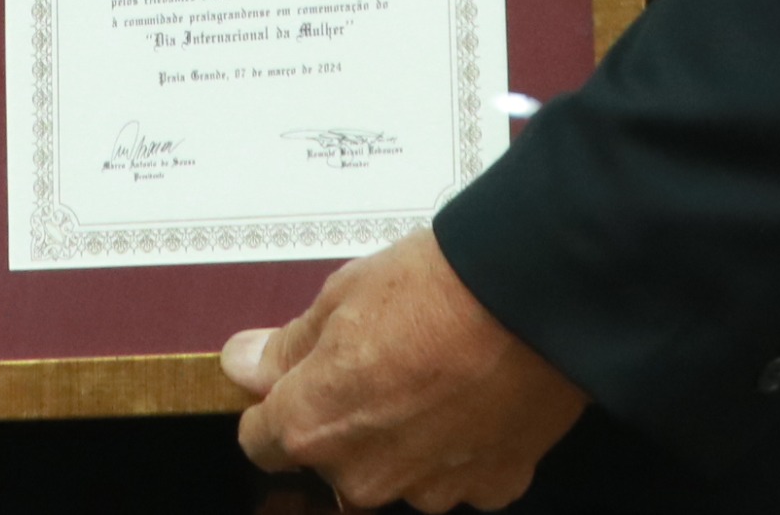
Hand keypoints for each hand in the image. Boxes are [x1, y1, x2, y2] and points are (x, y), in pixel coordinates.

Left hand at [225, 229, 587, 511]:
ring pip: (398, 469)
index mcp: (313, 427)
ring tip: (436, 372)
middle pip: (335, 459)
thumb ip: (288, 346)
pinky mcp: (488, 487)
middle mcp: (365, 475)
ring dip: (406, 436)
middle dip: (347, 419)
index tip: (292, 380)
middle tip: (380, 359)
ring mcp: (430, 490)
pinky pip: (459, 471)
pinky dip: (462, 443)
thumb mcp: (340, 295)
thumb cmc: (437, 289)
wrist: (533, 296)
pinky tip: (475, 394)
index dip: (274, 404)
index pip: (261, 440)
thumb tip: (246, 363)